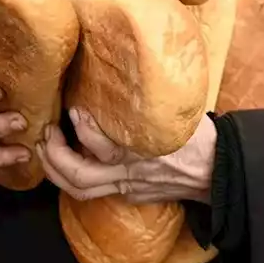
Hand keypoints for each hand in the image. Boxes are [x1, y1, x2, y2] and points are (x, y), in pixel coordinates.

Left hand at [39, 107, 215, 204]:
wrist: (218, 172)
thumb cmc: (200, 137)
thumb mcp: (178, 113)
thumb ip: (152, 100)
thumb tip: (137, 68)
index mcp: (142, 152)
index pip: (102, 147)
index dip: (83, 129)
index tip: (74, 110)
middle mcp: (129, 174)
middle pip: (79, 176)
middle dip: (54, 156)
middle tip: (46, 132)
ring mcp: (127, 187)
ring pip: (81, 189)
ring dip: (55, 170)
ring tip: (45, 148)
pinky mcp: (129, 194)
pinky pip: (94, 190)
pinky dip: (74, 175)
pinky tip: (67, 158)